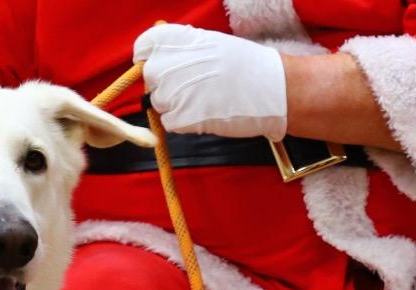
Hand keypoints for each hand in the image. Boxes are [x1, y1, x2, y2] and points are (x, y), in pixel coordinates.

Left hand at [134, 24, 286, 139]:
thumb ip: (183, 46)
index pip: (144, 48)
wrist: (272, 90)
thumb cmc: (246, 66)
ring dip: (175, 103)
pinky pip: (168, 122)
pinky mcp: (179, 119)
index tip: (160, 64)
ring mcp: (173, 94)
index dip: (148, 58)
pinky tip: (203, 112)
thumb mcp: (213, 42)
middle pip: (150, 78)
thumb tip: (159, 48)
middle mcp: (170, 65)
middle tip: (192, 85)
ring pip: (158, 102)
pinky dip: (182, 121)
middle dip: (164, 84)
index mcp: (179, 40)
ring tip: (203, 98)